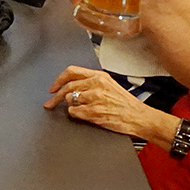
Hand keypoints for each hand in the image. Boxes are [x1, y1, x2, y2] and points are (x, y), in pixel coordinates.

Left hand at [43, 66, 163, 141]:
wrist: (138, 117)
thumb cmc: (126, 104)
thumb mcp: (110, 85)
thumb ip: (92, 83)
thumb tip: (72, 86)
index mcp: (99, 76)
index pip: (72, 72)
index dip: (58, 80)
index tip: (52, 88)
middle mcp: (96, 85)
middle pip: (67, 87)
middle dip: (55, 97)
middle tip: (50, 102)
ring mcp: (94, 99)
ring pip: (69, 100)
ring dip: (70, 106)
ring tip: (81, 109)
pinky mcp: (93, 112)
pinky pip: (74, 112)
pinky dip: (75, 114)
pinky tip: (84, 115)